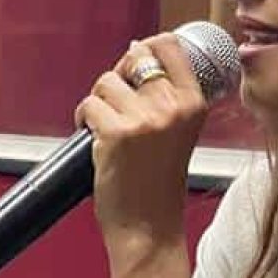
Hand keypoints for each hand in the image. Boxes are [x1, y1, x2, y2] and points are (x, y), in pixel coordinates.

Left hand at [73, 32, 209, 255]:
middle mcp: (172, 106)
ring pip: (105, 81)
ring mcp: (145, 119)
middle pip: (134, 57)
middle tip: (116, 104)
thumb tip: (136, 50)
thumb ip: (165, 96)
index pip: (170, 46)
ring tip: (106, 128)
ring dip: (98, 102)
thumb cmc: (159, 183)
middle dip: (118, 76)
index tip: (136, 57)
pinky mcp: (116, 133)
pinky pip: (88, 105)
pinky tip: (94, 141)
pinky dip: (83, 120)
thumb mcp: (178, 131)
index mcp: (194, 104)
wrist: (150, 230)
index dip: (146, 46)